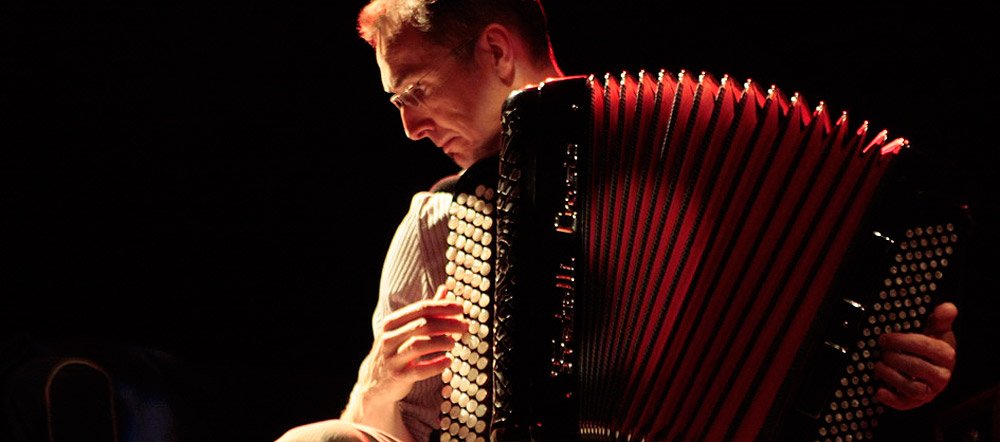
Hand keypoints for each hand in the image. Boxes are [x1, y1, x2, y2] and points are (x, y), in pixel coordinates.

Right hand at [350, 286, 466, 410]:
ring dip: (441, 342)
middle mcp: (389, 338)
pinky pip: (419, 370)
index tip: (461, 308)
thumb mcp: (404, 330)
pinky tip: (448, 361)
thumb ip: (425, 312)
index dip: (443, 307)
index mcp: (392, 323)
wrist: (373, 384)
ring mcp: (392, 358)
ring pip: (419, 345)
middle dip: (447, 324)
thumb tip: (444, 290)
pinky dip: (436, 365)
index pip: (421, 308)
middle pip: (423, 325)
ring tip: (454, 343)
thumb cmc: (394, 352)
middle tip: (465, 326)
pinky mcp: (398, 377)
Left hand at [874, 302, 957, 409]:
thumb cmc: (932, 345)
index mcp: (946, 355)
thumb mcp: (938, 329)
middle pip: (916, 367)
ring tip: (878, 366)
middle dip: (894, 357)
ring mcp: (930, 390)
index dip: (902, 341)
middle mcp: (942, 375)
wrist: (934, 366)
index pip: (924, 346)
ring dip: (891, 376)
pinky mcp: (918, 402)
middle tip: (881, 351)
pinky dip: (891, 399)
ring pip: (911, 387)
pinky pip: (905, 404)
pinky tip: (878, 391)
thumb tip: (947, 308)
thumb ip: (941, 318)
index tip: (885, 337)